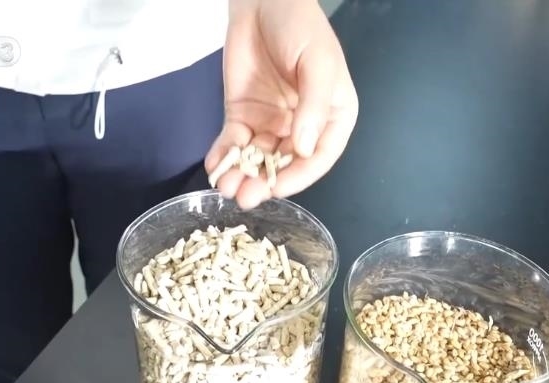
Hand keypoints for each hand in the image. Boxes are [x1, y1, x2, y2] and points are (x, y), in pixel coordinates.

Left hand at [205, 0, 358, 208]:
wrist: (263, 0)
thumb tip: (303, 149)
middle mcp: (303, 127)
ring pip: (257, 159)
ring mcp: (271, 123)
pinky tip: (214, 166)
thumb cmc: (301, 28)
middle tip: (245, 196)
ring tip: (227, 186)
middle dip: (265, 182)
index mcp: (333, 117)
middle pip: (285, 164)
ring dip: (242, 175)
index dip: (299, 177)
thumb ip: (314, 107)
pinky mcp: (243, 115)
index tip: (277, 186)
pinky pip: (233, 142)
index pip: (319, 157)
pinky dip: (223, 156)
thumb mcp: (318, 64)